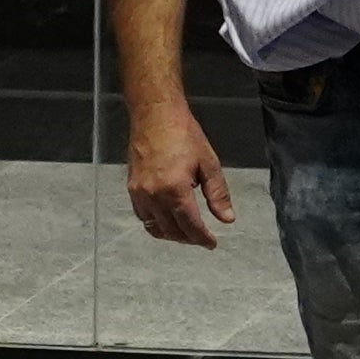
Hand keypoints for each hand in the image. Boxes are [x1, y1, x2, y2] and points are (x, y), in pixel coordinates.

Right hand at [122, 98, 235, 248]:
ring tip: (186, 232)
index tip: (212, 243)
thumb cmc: (184, 134)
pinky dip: (156, 224)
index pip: (190, 226)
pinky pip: (143, 217)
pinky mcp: (132, 188)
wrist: (155, 115)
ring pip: (155, 228)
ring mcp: (140, 193)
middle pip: (172, 231)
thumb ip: (217, 194)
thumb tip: (227, 219)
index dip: (203, 238)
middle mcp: (154, 196)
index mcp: (175, 190)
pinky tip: (167, 220)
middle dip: (189, 238)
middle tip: (202, 237)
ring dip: (172, 234)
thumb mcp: (208, 163)